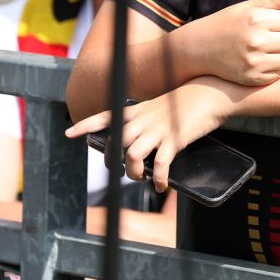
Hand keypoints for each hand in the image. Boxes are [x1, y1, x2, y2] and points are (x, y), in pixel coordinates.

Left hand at [65, 79, 235, 191]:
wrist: (210, 93)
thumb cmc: (187, 101)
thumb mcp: (160, 106)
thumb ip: (146, 120)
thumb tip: (140, 143)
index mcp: (138, 110)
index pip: (107, 116)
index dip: (86, 125)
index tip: (69, 133)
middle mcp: (144, 119)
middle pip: (116, 142)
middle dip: (114, 162)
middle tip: (123, 171)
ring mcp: (158, 129)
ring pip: (132, 155)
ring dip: (133, 173)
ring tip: (140, 179)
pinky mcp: (174, 139)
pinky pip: (161, 164)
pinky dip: (160, 179)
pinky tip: (162, 186)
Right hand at [181, 0, 279, 86]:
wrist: (198, 48)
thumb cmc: (226, 23)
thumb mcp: (246, 8)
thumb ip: (272, 2)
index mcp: (256, 19)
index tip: (276, 24)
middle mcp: (256, 41)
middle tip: (273, 38)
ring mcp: (253, 62)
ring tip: (266, 50)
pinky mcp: (251, 78)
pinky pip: (277, 74)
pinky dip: (272, 69)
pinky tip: (259, 62)